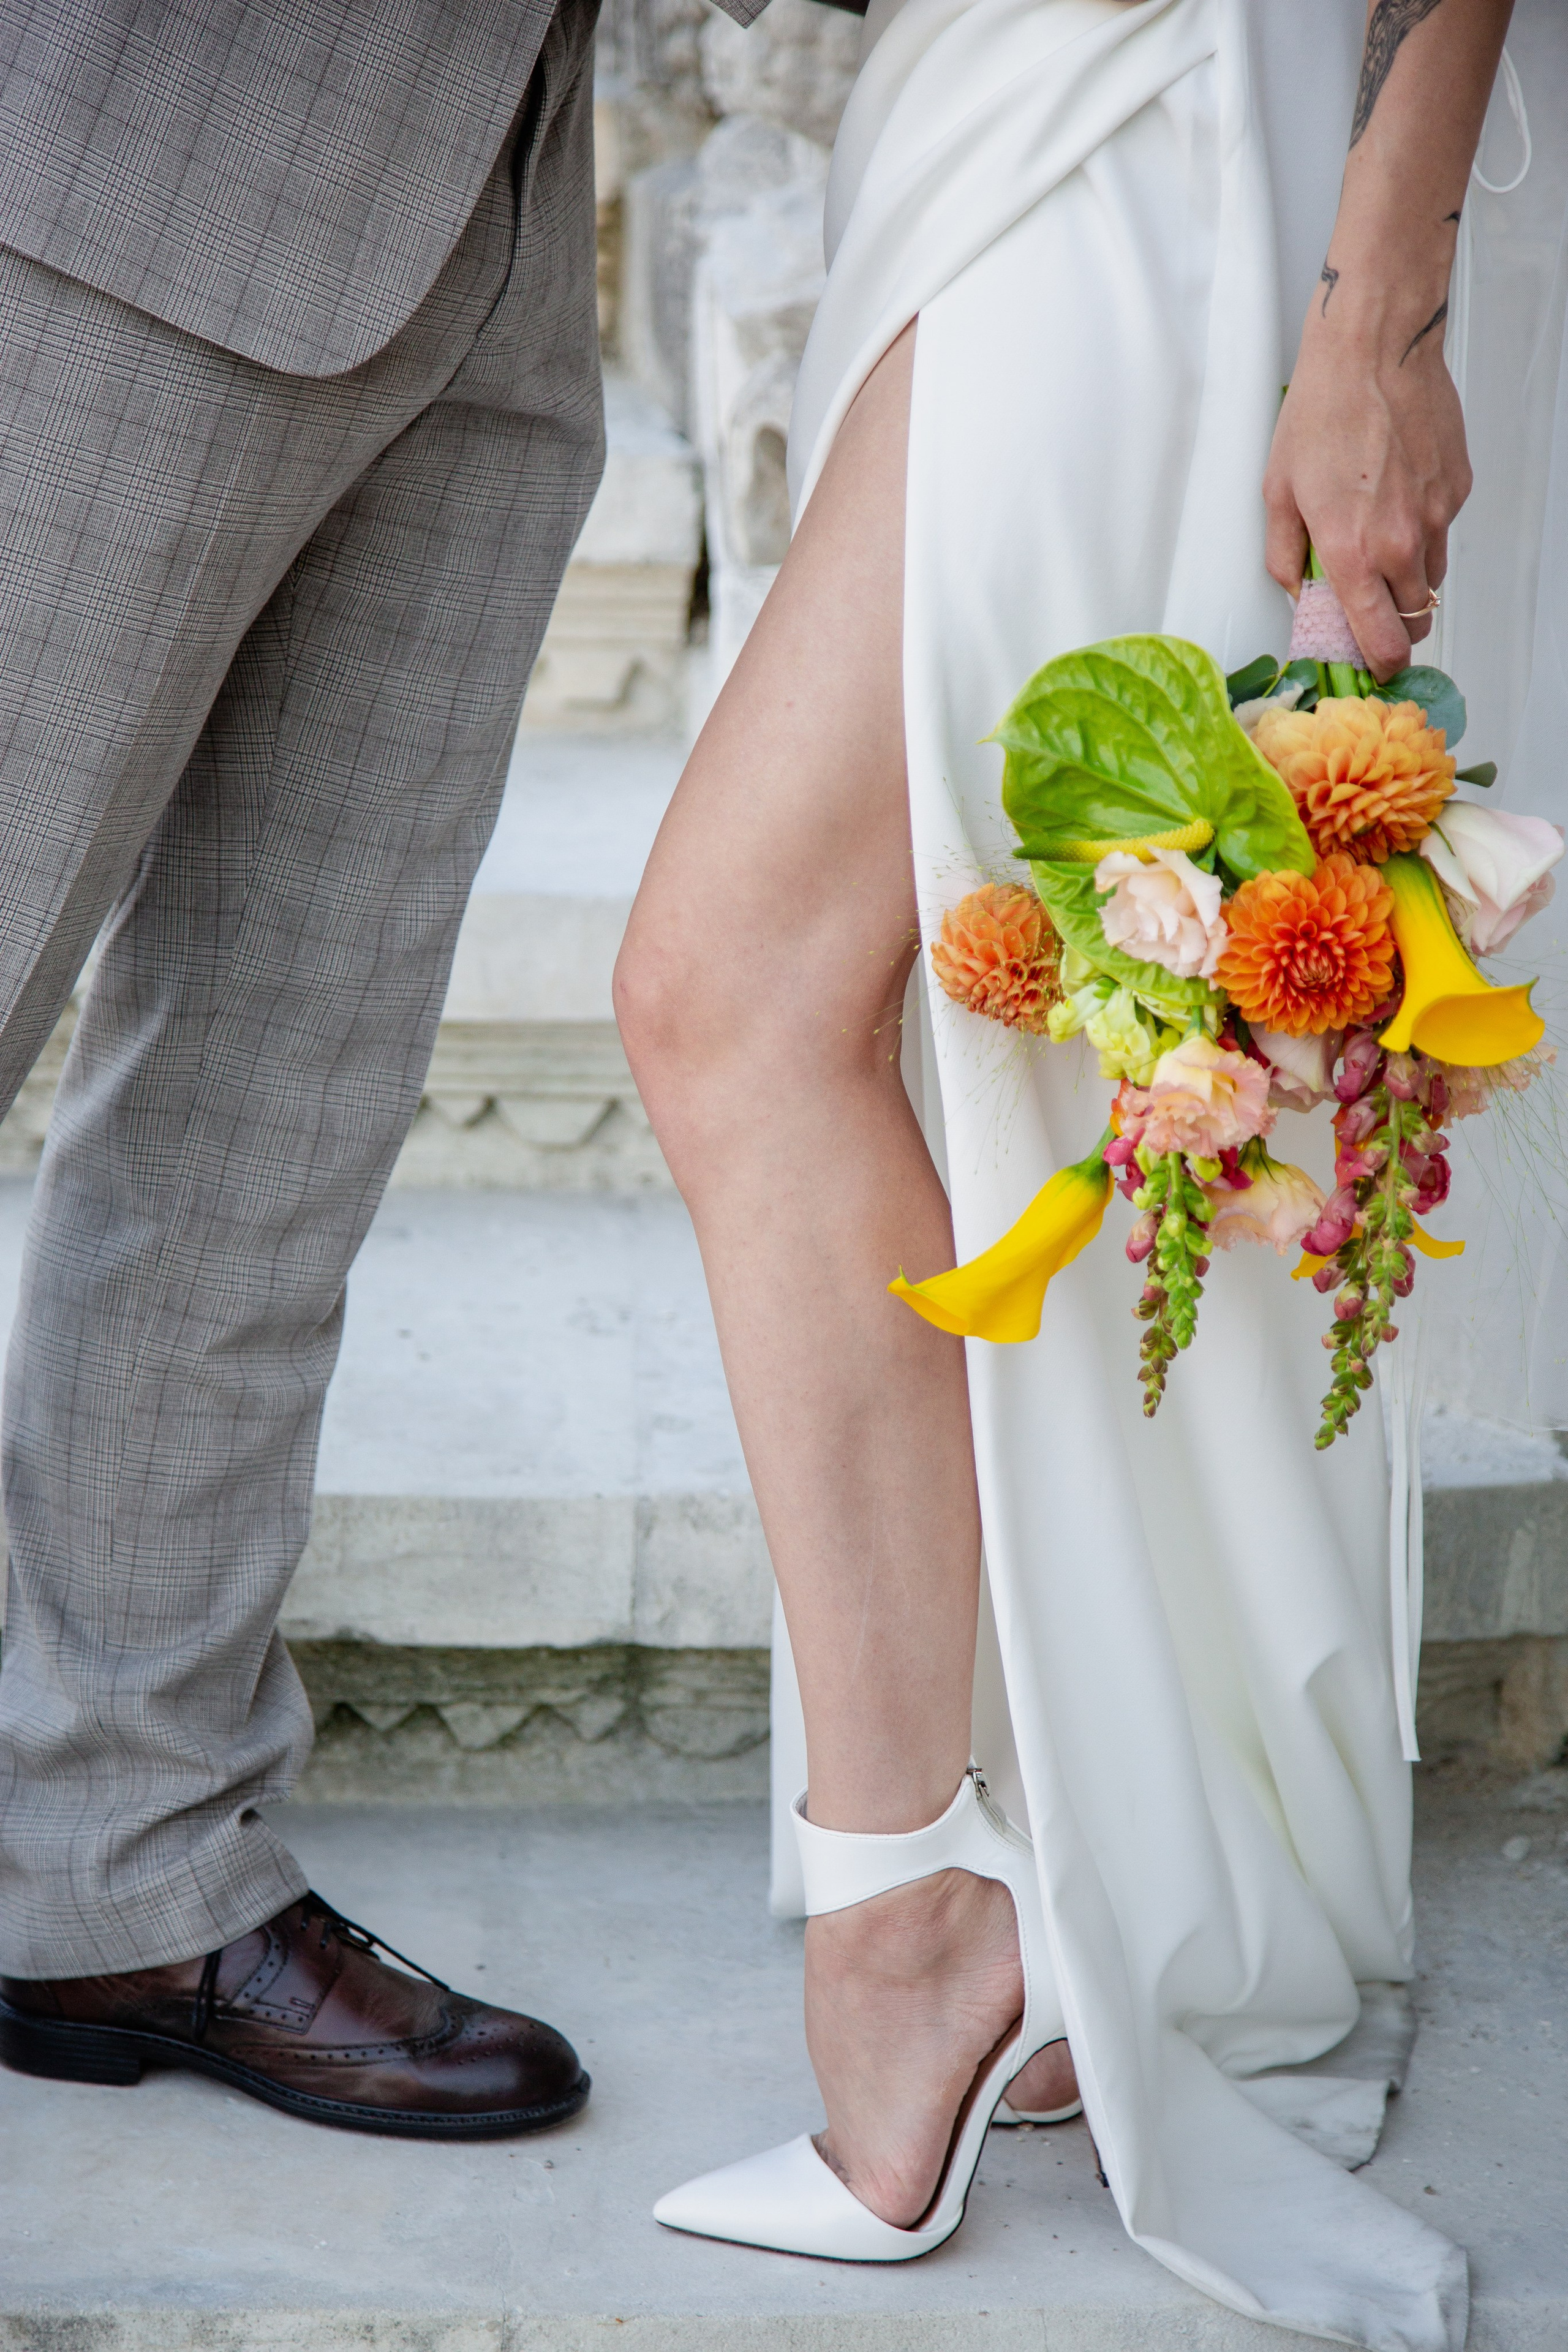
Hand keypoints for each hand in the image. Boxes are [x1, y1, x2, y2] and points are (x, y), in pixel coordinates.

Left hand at [1264, 305, 1470, 681]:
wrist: (1375, 350)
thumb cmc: (1324, 410)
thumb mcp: (1278, 491)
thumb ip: (1284, 554)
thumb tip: (1296, 589)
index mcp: (1354, 554)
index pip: (1381, 641)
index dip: (1378, 665)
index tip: (1371, 667)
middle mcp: (1402, 544)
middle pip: (1414, 620)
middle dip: (1393, 626)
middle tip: (1371, 610)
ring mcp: (1437, 517)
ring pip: (1430, 579)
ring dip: (1408, 581)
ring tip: (1379, 546)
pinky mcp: (1457, 490)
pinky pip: (1442, 532)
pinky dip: (1423, 531)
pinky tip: (1397, 498)